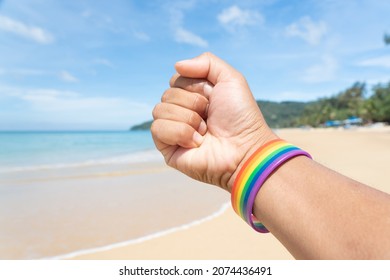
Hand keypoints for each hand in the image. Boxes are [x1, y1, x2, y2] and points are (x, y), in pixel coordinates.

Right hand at [151, 52, 276, 190]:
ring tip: (205, 132)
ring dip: (188, 118)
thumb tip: (177, 66)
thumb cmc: (240, 116)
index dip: (194, 86)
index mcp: (194, 96)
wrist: (244, 148)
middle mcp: (182, 112)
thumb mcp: (230, 79)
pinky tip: (196, 143)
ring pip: (159, 110)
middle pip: (167, 94)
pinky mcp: (167, 149)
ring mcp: (174, 131)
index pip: (176, 79)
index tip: (212, 98)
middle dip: (192, 103)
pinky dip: (180, 133)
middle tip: (209, 117)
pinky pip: (157, 128)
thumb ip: (206, 62)